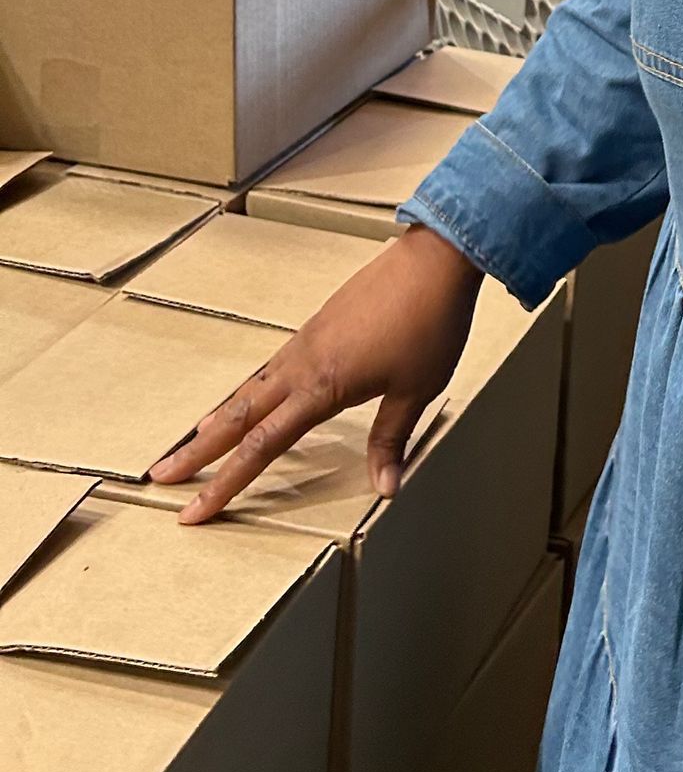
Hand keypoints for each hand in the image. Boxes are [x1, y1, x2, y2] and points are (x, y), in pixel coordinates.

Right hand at [148, 225, 484, 523]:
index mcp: (322, 388)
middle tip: (160, 477)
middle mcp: (302, 365)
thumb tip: (384, 489)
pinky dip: (249, 391)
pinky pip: (271, 367)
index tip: (193, 512)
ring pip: (250, 389)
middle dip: (198, 453)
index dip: (225, 485)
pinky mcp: (317, 325)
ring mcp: (306, 342)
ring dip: (219, 420)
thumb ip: (392, 439)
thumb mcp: (417, 388)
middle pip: (237, 417)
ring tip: (193, 442)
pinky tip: (250, 397)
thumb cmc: (430, 324)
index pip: (261, 448)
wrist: (433, 260)